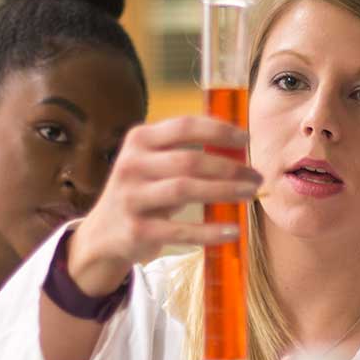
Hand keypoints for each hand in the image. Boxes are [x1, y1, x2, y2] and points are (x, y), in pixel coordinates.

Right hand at [67, 117, 260, 293]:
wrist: (103, 233)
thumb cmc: (142, 192)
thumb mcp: (152, 163)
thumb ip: (184, 151)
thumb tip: (238, 149)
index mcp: (139, 140)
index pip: (184, 126)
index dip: (218, 130)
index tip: (246, 138)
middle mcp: (132, 165)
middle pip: (189, 160)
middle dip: (229, 168)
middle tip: (256, 176)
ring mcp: (131, 197)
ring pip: (185, 190)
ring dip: (224, 192)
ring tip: (250, 195)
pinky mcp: (136, 229)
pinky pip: (181, 230)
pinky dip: (210, 231)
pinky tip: (233, 230)